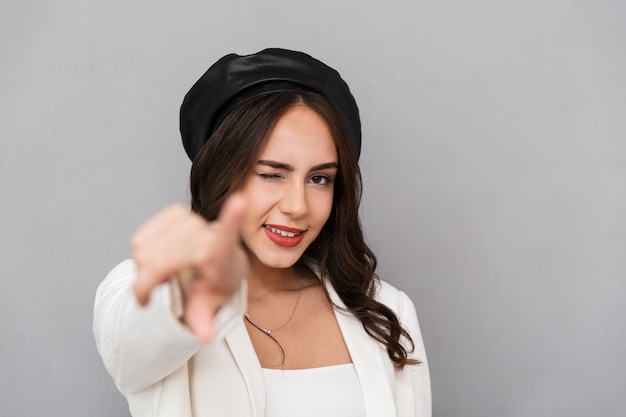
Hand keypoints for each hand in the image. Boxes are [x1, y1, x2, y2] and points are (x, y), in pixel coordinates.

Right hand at [131, 194, 247, 341]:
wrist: (219, 257)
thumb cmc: (217, 281)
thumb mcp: (213, 302)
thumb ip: (204, 318)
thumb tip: (203, 336)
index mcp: (222, 254)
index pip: (226, 238)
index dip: (232, 219)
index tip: (239, 202)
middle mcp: (207, 231)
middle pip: (159, 261)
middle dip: (149, 284)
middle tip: (154, 297)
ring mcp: (190, 218)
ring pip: (144, 250)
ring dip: (144, 269)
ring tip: (162, 277)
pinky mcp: (175, 211)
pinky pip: (139, 239)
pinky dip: (140, 256)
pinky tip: (157, 259)